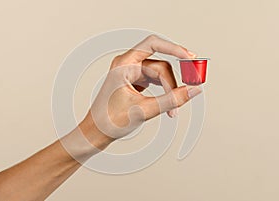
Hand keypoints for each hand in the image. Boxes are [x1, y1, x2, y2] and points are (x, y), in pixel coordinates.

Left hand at [79, 35, 201, 144]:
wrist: (96, 133)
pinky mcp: (135, 82)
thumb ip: (171, 100)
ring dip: (170, 89)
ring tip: (173, 109)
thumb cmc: (109, 121)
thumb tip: (193, 90)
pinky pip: (155, 81)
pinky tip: (167, 104)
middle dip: (173, 82)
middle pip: (160, 65)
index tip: (190, 58)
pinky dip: (164, 91)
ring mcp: (131, 73)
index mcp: (123, 64)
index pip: (153, 44)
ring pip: (159, 74)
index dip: (174, 48)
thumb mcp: (144, 110)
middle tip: (188, 92)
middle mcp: (127, 65)